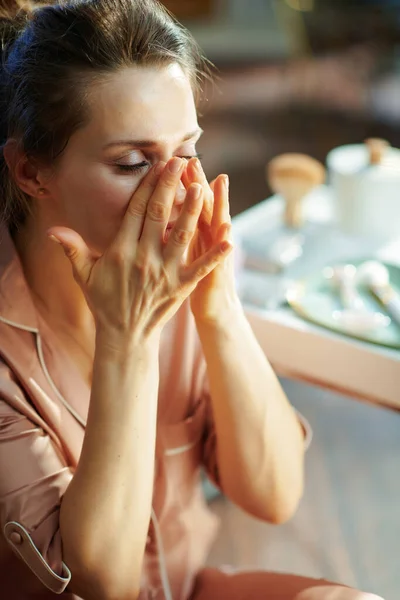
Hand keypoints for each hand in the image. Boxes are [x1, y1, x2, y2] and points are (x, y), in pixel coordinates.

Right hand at [47, 158, 231, 344]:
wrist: (124, 335)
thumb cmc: (104, 301)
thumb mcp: (83, 275)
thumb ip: (72, 249)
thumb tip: (52, 229)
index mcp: (121, 252)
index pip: (135, 212)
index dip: (146, 187)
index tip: (156, 166)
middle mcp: (144, 259)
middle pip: (158, 216)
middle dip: (169, 187)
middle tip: (180, 162)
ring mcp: (164, 273)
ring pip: (181, 236)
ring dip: (191, 211)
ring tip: (201, 187)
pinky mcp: (181, 287)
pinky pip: (200, 267)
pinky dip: (215, 254)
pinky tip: (230, 238)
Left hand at [182, 158, 238, 325]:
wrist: (214, 310)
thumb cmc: (192, 282)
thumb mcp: (188, 254)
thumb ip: (177, 232)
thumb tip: (158, 210)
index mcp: (193, 233)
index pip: (182, 202)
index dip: (178, 183)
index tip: (172, 160)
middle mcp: (206, 238)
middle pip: (199, 206)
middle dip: (195, 183)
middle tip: (191, 159)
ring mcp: (213, 255)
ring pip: (214, 225)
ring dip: (216, 204)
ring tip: (218, 181)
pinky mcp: (215, 274)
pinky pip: (217, 259)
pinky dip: (223, 245)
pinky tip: (228, 227)